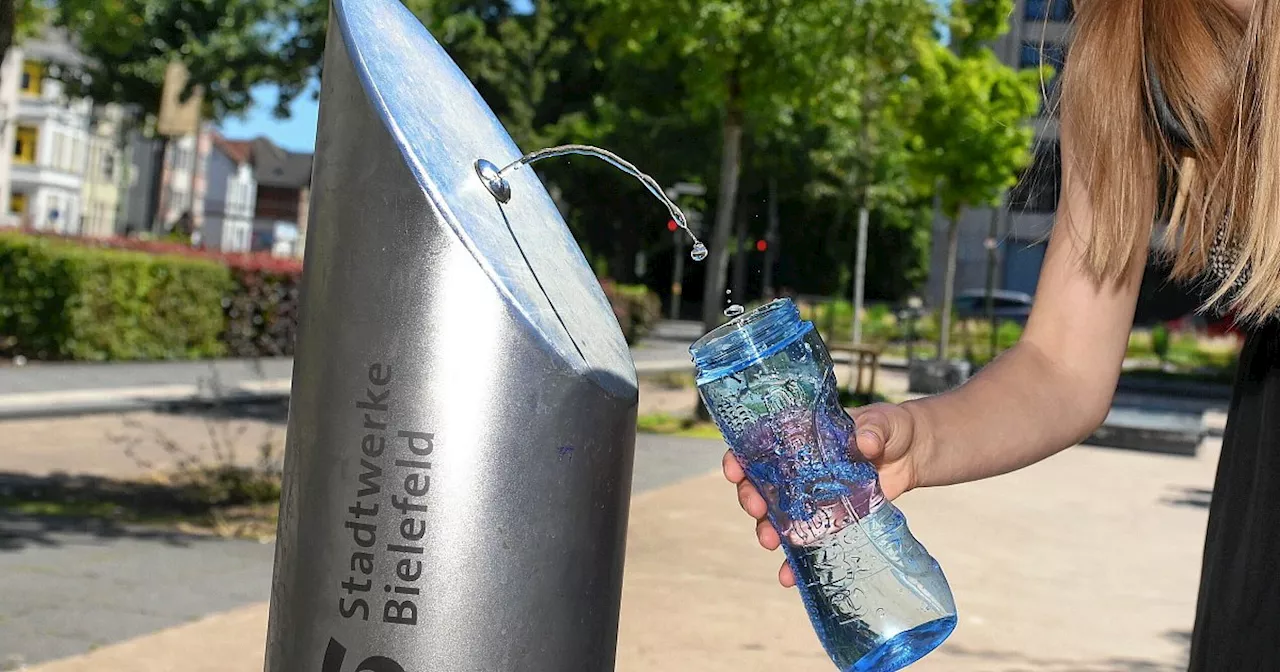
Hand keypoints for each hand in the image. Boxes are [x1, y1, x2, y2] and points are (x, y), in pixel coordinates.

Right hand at [722, 401, 923, 587]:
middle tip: (757, 509)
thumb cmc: (890, 429)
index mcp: (800, 439)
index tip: (734, 470)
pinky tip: (789, 575)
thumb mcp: (883, 423)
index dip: (740, 458)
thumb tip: (865, 444)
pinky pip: (806, 541)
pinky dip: (794, 561)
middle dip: (751, 499)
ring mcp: (811, 498)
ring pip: (777, 517)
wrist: (914, 456)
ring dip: (766, 531)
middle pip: (760, 485)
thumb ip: (873, 430)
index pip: (759, 446)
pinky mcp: (830, 520)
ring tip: (771, 543)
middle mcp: (798, 470)